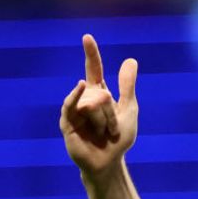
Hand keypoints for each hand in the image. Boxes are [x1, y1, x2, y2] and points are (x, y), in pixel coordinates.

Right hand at [59, 35, 138, 176]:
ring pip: (92, 104)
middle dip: (112, 115)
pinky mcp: (67, 122)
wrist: (110, 161)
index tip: (87, 37)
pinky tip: (80, 86)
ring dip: (105, 122)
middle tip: (112, 130)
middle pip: (101, 94)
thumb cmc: (119, 137)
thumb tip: (130, 60)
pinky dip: (76, 96)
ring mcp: (74, 110)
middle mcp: (84, 98)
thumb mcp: (129, 109)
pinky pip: (71, 105)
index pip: (94, 70)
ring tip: (104, 134)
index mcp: (99, 93)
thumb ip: (127, 85)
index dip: (91, 54)